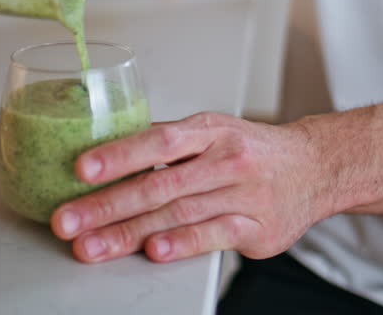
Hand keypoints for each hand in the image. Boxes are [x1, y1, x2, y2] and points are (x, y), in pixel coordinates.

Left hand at [50, 112, 328, 262]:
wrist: (315, 168)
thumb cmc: (253, 149)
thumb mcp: (215, 131)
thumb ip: (169, 143)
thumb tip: (108, 150)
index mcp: (211, 130)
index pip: (160, 139)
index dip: (119, 154)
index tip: (81, 169)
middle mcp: (227, 159)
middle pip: (161, 184)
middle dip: (108, 205)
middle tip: (68, 221)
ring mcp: (244, 194)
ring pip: (179, 214)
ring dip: (130, 233)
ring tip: (92, 247)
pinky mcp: (256, 228)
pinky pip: (214, 236)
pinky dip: (182, 244)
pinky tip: (153, 251)